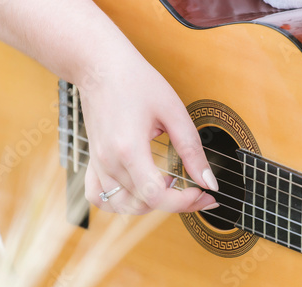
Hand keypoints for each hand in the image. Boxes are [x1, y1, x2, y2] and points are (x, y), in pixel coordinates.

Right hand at [80, 47, 218, 214]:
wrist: (99, 66)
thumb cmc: (135, 81)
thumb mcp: (173, 111)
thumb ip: (192, 150)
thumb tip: (209, 182)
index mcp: (128, 149)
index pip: (156, 196)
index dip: (183, 202)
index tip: (202, 193)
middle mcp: (109, 162)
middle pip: (143, 204)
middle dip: (175, 203)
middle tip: (196, 190)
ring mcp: (97, 164)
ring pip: (122, 206)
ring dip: (148, 204)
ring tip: (166, 186)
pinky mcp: (93, 161)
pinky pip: (99, 197)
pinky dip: (120, 202)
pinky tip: (137, 190)